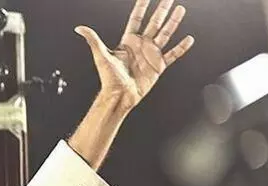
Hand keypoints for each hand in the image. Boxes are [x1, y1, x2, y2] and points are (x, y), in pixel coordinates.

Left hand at [75, 0, 193, 109]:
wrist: (120, 96)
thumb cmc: (110, 79)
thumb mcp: (101, 56)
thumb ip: (93, 40)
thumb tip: (79, 28)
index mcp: (128, 42)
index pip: (137, 19)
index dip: (142, 6)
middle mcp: (141, 46)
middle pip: (154, 23)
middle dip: (162, 9)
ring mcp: (150, 55)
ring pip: (165, 34)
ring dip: (173, 22)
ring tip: (180, 10)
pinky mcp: (158, 66)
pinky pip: (172, 54)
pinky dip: (181, 47)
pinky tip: (188, 39)